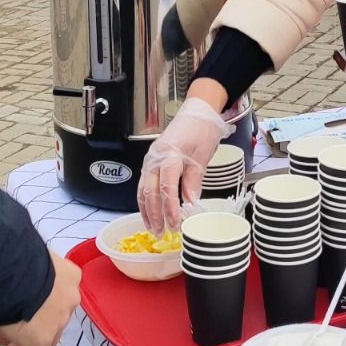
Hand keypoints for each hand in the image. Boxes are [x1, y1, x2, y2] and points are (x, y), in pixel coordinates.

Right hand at [0, 251, 81, 345]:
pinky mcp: (43, 340)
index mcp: (69, 276)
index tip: (21, 300)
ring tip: (5, 336)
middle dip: (33, 320)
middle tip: (11, 321)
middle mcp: (69, 299)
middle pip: (52, 315)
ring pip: (47, 335)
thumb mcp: (30, 256)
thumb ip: (31, 269)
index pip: (58, 293)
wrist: (11, 270)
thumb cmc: (16, 256)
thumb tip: (14, 275)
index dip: (40, 301)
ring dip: (28, 336)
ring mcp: (58, 321)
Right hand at [137, 95, 229, 231]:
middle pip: (150, 190)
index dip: (170, 207)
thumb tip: (190, 202)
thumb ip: (194, 179)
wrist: (198, 112)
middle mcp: (155, 157)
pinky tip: (149, 213)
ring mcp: (151, 159)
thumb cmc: (201, 129)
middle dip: (154, 214)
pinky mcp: (152, 161)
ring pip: (143, 189)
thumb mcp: (202, 154)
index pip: (167, 186)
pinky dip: (145, 200)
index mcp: (169, 154)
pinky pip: (144, 184)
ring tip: (153, 229)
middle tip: (161, 232)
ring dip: (147, 211)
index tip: (175, 223)